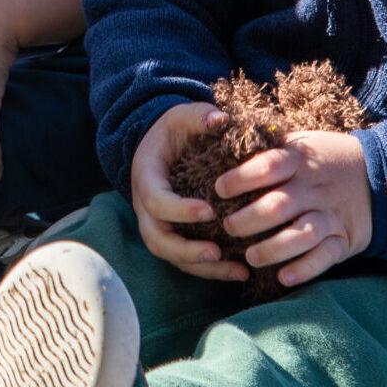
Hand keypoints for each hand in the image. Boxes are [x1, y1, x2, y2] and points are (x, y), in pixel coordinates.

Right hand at [129, 103, 247, 281]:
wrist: (162, 144)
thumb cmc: (174, 131)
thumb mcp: (182, 116)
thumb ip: (199, 115)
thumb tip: (221, 119)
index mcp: (146, 176)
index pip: (156, 200)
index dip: (180, 210)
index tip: (211, 211)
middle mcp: (146, 206)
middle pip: (157, 238)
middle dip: (186, 250)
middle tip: (217, 251)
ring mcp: (157, 224)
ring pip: (171, 255)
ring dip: (201, 266)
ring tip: (236, 270)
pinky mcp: (172, 235)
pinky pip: (185, 261)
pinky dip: (210, 270)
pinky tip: (240, 271)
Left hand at [214, 128, 372, 287]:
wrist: (378, 173)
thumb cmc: (323, 159)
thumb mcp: (300, 143)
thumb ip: (268, 147)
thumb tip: (222, 141)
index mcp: (300, 161)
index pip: (268, 166)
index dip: (241, 178)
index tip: (219, 189)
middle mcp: (314, 189)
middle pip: (279, 206)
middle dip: (249, 220)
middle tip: (228, 227)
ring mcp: (331, 215)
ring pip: (302, 234)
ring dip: (273, 248)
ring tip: (250, 257)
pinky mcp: (345, 239)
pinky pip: (326, 257)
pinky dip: (305, 268)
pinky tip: (284, 277)